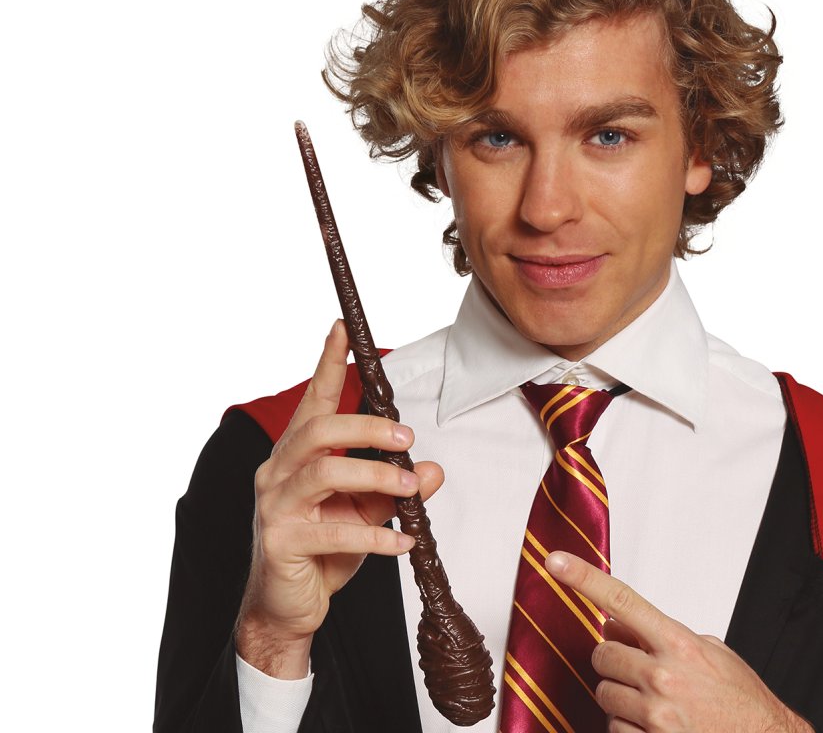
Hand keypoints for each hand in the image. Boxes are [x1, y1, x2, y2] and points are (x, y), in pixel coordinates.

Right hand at [236, 320, 443, 677]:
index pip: (312, 401)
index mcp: (296, 456)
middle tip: (407, 436)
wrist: (287, 607)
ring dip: (375, 475)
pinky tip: (403, 543)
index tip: (342, 329)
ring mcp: (275, 506)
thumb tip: (435, 469)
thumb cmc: (323, 552)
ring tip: (412, 486)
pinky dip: (374, 535)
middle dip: (367, 427)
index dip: (326, 363)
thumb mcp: (367, 512)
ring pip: (325, 472)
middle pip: (319, 429)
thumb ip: (397, 488)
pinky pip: (333, 532)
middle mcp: (278, 472)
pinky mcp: (281, 542)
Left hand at [546, 551, 812, 732]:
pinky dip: (627, 727)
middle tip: (638, 671)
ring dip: (621, 697)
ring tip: (655, 704)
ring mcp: (655, 713)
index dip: (584, 578)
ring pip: (605, 693)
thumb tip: (618, 622)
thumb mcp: (711, 653)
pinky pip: (613, 727)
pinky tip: (653, 726)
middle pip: (602, 654)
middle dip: (614, 662)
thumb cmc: (741, 703)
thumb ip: (663, 636)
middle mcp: (663, 676)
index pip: (622, 600)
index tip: (556, 562)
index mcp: (679, 644)